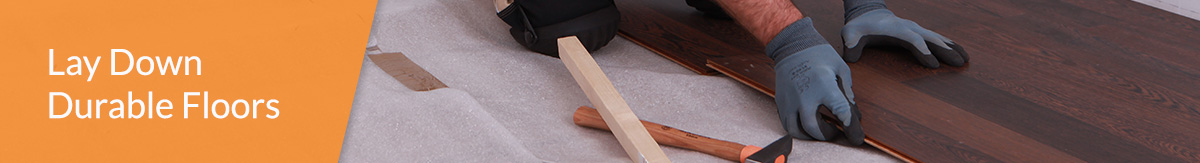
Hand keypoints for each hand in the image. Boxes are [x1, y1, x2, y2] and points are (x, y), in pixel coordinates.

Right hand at [767, 18, 863, 144]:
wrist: (792, 44)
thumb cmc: (818, 54)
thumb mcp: (840, 67)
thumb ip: (847, 90)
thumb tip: (851, 109)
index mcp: (824, 86)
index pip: (841, 113)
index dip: (851, 127)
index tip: (855, 135)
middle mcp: (805, 97)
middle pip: (814, 129)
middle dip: (827, 135)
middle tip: (834, 132)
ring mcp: (790, 101)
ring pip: (797, 131)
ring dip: (809, 136)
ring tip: (818, 132)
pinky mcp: (781, 101)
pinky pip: (787, 123)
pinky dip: (797, 129)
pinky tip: (805, 125)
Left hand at [841, 10, 967, 67]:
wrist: (868, 14)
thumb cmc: (859, 27)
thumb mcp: (850, 34)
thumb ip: (850, 45)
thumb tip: (849, 57)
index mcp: (896, 29)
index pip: (912, 40)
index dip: (922, 51)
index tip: (933, 64)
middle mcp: (910, 28)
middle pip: (930, 39)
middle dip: (945, 51)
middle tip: (959, 63)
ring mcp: (916, 29)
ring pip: (937, 38)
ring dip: (952, 48)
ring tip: (966, 59)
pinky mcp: (919, 32)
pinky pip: (937, 39)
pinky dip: (949, 45)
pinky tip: (960, 53)